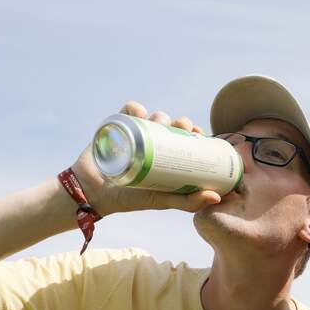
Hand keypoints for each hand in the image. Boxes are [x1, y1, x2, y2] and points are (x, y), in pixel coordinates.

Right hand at [69, 102, 221, 216]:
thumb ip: (187, 202)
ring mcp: (136, 134)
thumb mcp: (161, 201)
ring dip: (162, 115)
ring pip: (154, 116)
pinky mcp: (117, 126)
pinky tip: (140, 114)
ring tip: (160, 125)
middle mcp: (154, 144)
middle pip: (173, 125)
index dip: (196, 134)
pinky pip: (129, 110)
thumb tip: (216, 198)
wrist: (92, 193)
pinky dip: (135, 107)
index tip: (199, 135)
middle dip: (181, 122)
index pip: (187, 140)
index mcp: (168, 158)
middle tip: (183, 128)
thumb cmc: (129, 200)